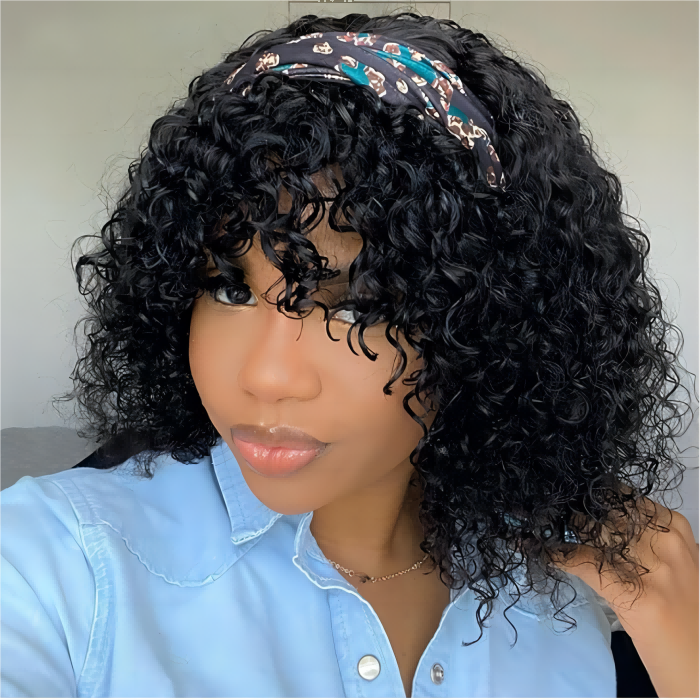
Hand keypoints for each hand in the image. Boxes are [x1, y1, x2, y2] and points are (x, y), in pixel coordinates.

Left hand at [548, 493, 698, 697]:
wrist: (697, 657)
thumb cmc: (679, 606)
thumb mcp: (670, 559)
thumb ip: (642, 535)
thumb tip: (596, 515)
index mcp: (676, 528)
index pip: (623, 497)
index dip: (592, 496)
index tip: (569, 494)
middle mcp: (667, 543)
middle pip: (607, 512)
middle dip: (576, 510)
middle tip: (550, 509)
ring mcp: (654, 569)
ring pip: (594, 533)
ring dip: (562, 528)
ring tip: (541, 523)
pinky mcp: (636, 595)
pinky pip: (585, 563)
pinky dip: (560, 556)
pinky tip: (543, 551)